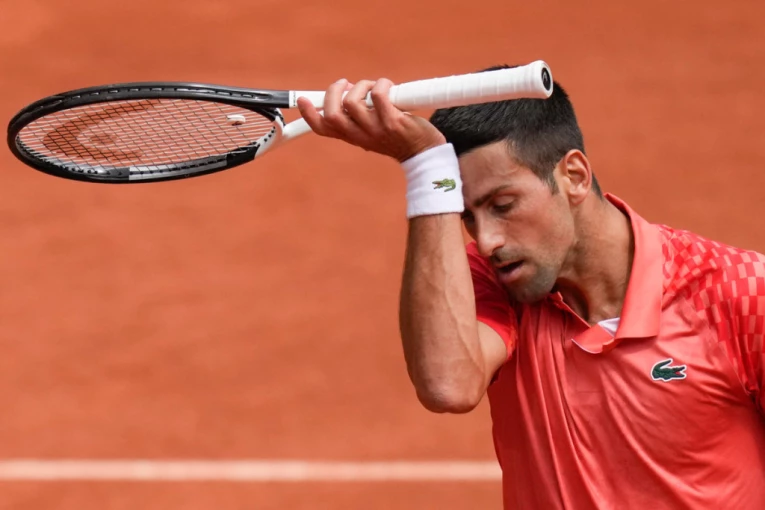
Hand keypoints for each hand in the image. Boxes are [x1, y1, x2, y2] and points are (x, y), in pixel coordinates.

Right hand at [296, 78, 446, 162]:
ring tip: (374, 86)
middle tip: (345, 84)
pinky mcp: (392, 122)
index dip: (309, 114)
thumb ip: (359, 115)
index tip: (302, 100)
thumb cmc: (398, 137)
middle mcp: (360, 136)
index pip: (322, 129)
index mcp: (352, 137)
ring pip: (352, 102)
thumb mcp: (372, 129)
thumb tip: (348, 90)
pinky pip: (378, 96)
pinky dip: (381, 84)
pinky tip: (388, 86)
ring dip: (361, 85)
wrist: (424, 153)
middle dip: (334, 91)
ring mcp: (375, 130)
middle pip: (332, 114)